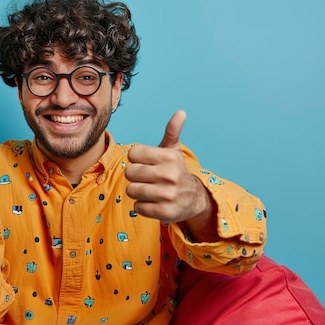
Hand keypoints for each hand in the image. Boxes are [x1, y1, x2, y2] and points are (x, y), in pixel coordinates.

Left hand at [125, 110, 216, 237]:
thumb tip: (180, 112)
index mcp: (169, 157)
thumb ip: (172, 131)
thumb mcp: (173, 151)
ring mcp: (167, 194)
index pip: (133, 154)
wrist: (194, 198)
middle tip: (147, 179)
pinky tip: (154, 202)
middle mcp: (169, 175)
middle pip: (130, 173)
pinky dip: (142, 206)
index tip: (146, 164)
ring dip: (137, 192)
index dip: (136, 159)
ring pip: (131, 190)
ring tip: (149, 190)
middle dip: (135, 176)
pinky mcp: (164, 212)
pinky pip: (138, 207)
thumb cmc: (175, 172)